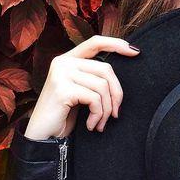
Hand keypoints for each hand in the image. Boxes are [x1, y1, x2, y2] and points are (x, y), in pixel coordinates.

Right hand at [24, 35, 140, 139]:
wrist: (43, 137)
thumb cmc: (65, 114)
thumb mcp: (81, 90)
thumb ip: (93, 76)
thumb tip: (123, 65)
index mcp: (67, 59)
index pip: (96, 42)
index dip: (116, 44)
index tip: (136, 51)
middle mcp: (62, 62)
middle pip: (105, 69)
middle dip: (116, 94)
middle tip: (115, 113)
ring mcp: (61, 74)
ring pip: (102, 86)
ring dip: (107, 109)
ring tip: (101, 123)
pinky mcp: (62, 90)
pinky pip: (95, 99)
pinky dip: (98, 115)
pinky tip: (92, 125)